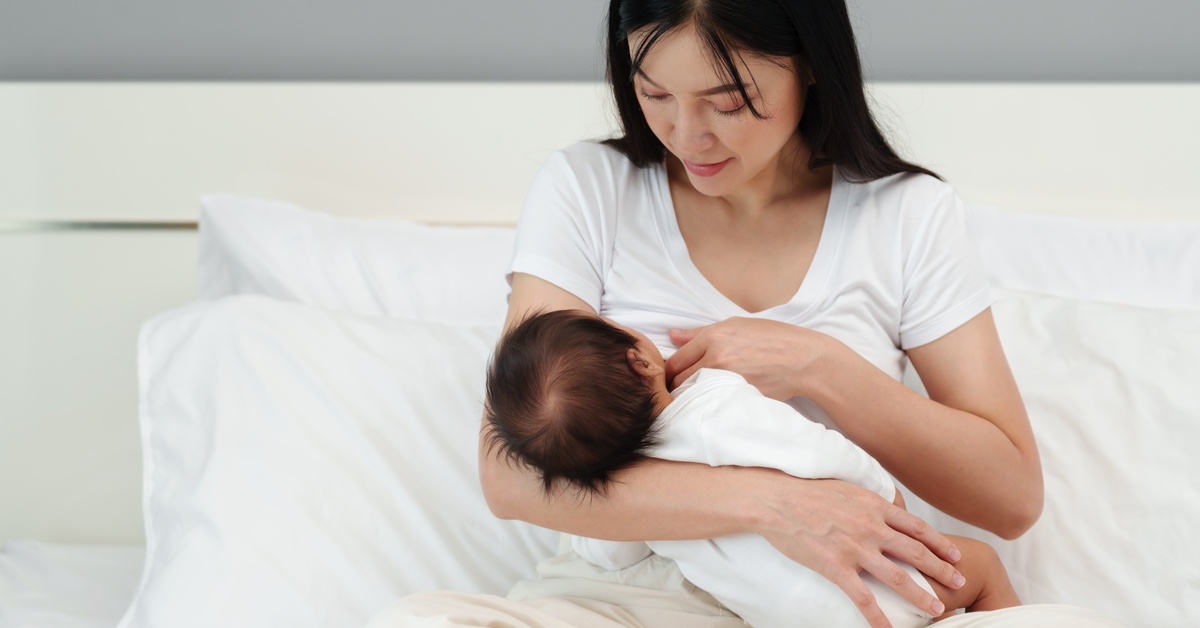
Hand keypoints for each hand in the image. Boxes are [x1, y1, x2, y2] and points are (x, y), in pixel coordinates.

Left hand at [666, 317, 828, 399]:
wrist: (802, 358)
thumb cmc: (772, 337)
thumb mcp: (736, 325)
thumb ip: (700, 333)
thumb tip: (673, 335)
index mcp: (714, 337)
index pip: (676, 360)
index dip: (670, 370)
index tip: (672, 376)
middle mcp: (716, 358)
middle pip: (679, 380)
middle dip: (677, 385)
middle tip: (682, 387)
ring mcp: (726, 380)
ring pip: (694, 394)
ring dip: (691, 396)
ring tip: (698, 394)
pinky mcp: (737, 397)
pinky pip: (712, 403)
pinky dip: (709, 404)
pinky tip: (714, 401)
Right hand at [756, 476, 963, 627]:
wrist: (775, 500)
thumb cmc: (805, 491)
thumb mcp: (846, 488)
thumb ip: (868, 501)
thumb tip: (885, 508)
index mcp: (873, 507)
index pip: (916, 527)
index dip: (938, 542)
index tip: (955, 553)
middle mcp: (870, 527)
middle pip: (915, 552)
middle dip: (941, 568)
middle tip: (959, 581)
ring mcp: (854, 548)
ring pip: (897, 576)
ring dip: (920, 594)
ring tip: (938, 608)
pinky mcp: (835, 567)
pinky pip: (862, 597)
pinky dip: (878, 617)